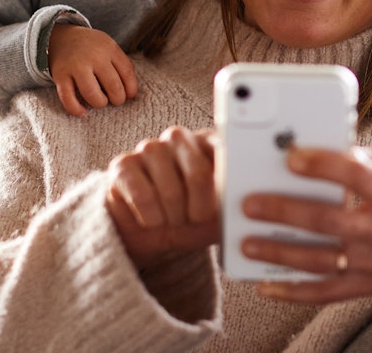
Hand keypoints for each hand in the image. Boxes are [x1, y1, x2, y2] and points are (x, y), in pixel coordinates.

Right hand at [48, 24, 138, 115]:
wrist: (62, 36)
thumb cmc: (91, 48)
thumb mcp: (109, 47)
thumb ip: (121, 64)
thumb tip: (131, 92)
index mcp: (109, 49)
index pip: (128, 73)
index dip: (131, 89)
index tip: (129, 95)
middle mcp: (93, 57)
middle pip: (113, 86)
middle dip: (118, 99)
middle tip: (115, 100)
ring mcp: (75, 66)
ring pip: (92, 94)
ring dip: (100, 103)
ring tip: (100, 101)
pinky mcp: (60, 75)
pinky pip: (68, 98)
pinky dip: (76, 109)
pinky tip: (82, 112)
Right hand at [105, 127, 221, 270]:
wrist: (153, 233)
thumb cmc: (192, 219)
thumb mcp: (220, 216)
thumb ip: (235, 204)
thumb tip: (248, 200)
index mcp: (209, 142)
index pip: (226, 153)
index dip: (227, 186)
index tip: (227, 205)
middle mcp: (180, 138)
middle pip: (199, 175)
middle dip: (200, 210)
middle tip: (196, 220)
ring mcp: (150, 148)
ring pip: (170, 191)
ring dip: (175, 217)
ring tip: (174, 220)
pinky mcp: (123, 165)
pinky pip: (143, 196)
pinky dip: (152, 218)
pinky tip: (153, 219)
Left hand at [241, 142, 371, 303]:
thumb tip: (335, 149)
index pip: (357, 176)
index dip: (323, 165)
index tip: (292, 157)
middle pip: (328, 222)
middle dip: (285, 211)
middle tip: (250, 202)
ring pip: (321, 260)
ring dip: (279, 251)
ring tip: (247, 241)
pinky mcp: (370, 286)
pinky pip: (326, 293)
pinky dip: (293, 292)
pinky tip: (265, 285)